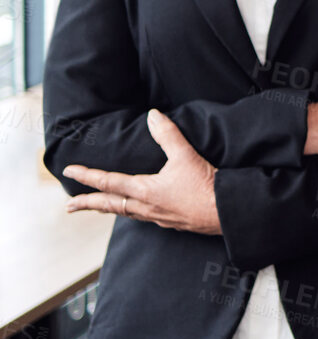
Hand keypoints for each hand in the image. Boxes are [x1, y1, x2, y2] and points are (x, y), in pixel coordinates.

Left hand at [64, 109, 220, 233]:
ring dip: (109, 209)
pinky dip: (132, 213)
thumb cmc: (206, 186)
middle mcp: (146, 206)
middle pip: (110, 205)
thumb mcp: (186, 156)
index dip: (87, 175)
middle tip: (70, 206)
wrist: (227, 212)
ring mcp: (159, 217)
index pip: (107, 182)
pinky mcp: (172, 222)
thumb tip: (153, 115)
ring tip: (100, 208)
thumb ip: (168, 135)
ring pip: (126, 213)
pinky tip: (139, 211)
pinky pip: (144, 218)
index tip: (69, 172)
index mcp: (144, 190)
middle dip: (88, 204)